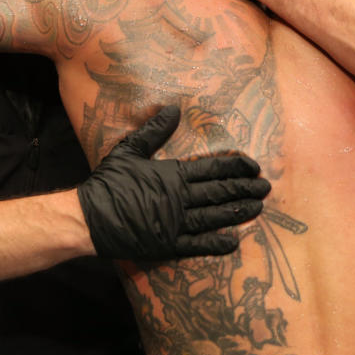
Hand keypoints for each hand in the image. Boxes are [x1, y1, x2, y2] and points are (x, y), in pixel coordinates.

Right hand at [78, 106, 270, 259]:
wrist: (88, 218)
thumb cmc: (108, 182)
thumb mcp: (130, 150)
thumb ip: (154, 130)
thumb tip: (173, 109)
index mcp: (172, 175)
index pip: (213, 169)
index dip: (236, 167)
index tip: (254, 167)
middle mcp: (178, 199)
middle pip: (219, 192)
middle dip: (245, 189)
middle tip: (266, 188)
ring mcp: (174, 224)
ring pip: (215, 217)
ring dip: (238, 212)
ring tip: (257, 209)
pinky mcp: (167, 245)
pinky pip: (198, 245)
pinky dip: (217, 243)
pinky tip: (233, 242)